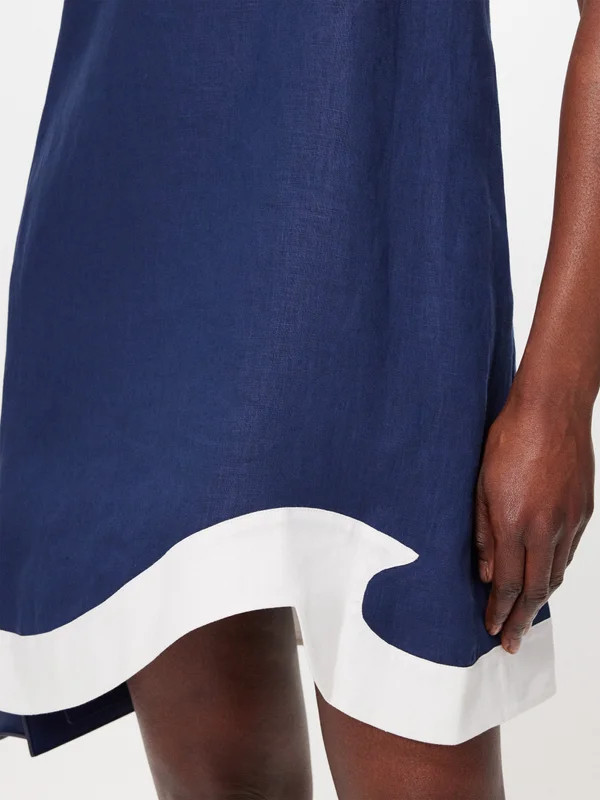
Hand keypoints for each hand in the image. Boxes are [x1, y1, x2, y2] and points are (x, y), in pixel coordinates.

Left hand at [474, 386, 594, 653]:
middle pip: (535, 588)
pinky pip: (569, 552)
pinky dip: (556, 571)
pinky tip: (546, 576)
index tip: (493, 630)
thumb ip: (483, 533)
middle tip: (512, 642)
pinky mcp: (583, 510)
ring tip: (526, 616)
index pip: (508, 583)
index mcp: (515, 524)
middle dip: (521, 619)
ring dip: (539, 599)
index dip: (499, 611)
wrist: (551, 410)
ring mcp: (569, 521)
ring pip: (556, 573)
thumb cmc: (508, 439)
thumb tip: (484, 572)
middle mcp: (546, 529)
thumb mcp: (481, 487)